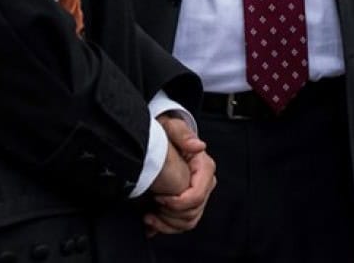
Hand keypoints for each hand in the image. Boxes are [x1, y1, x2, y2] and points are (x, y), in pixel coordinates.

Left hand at [145, 114, 215, 235]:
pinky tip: (151, 220)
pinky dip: (166, 226)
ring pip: (188, 222)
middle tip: (151, 206)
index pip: (197, 195)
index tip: (158, 197)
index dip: (177, 202)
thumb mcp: (170, 127)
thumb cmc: (165, 132)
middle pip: (192, 212)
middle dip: (170, 215)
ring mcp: (196, 194)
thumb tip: (198, 146)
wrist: (160, 138)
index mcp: (204, 167)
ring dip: (167, 224)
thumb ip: (182, 134)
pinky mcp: (186, 203)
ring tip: (148, 216)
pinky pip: (181, 224)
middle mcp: (204, 183)